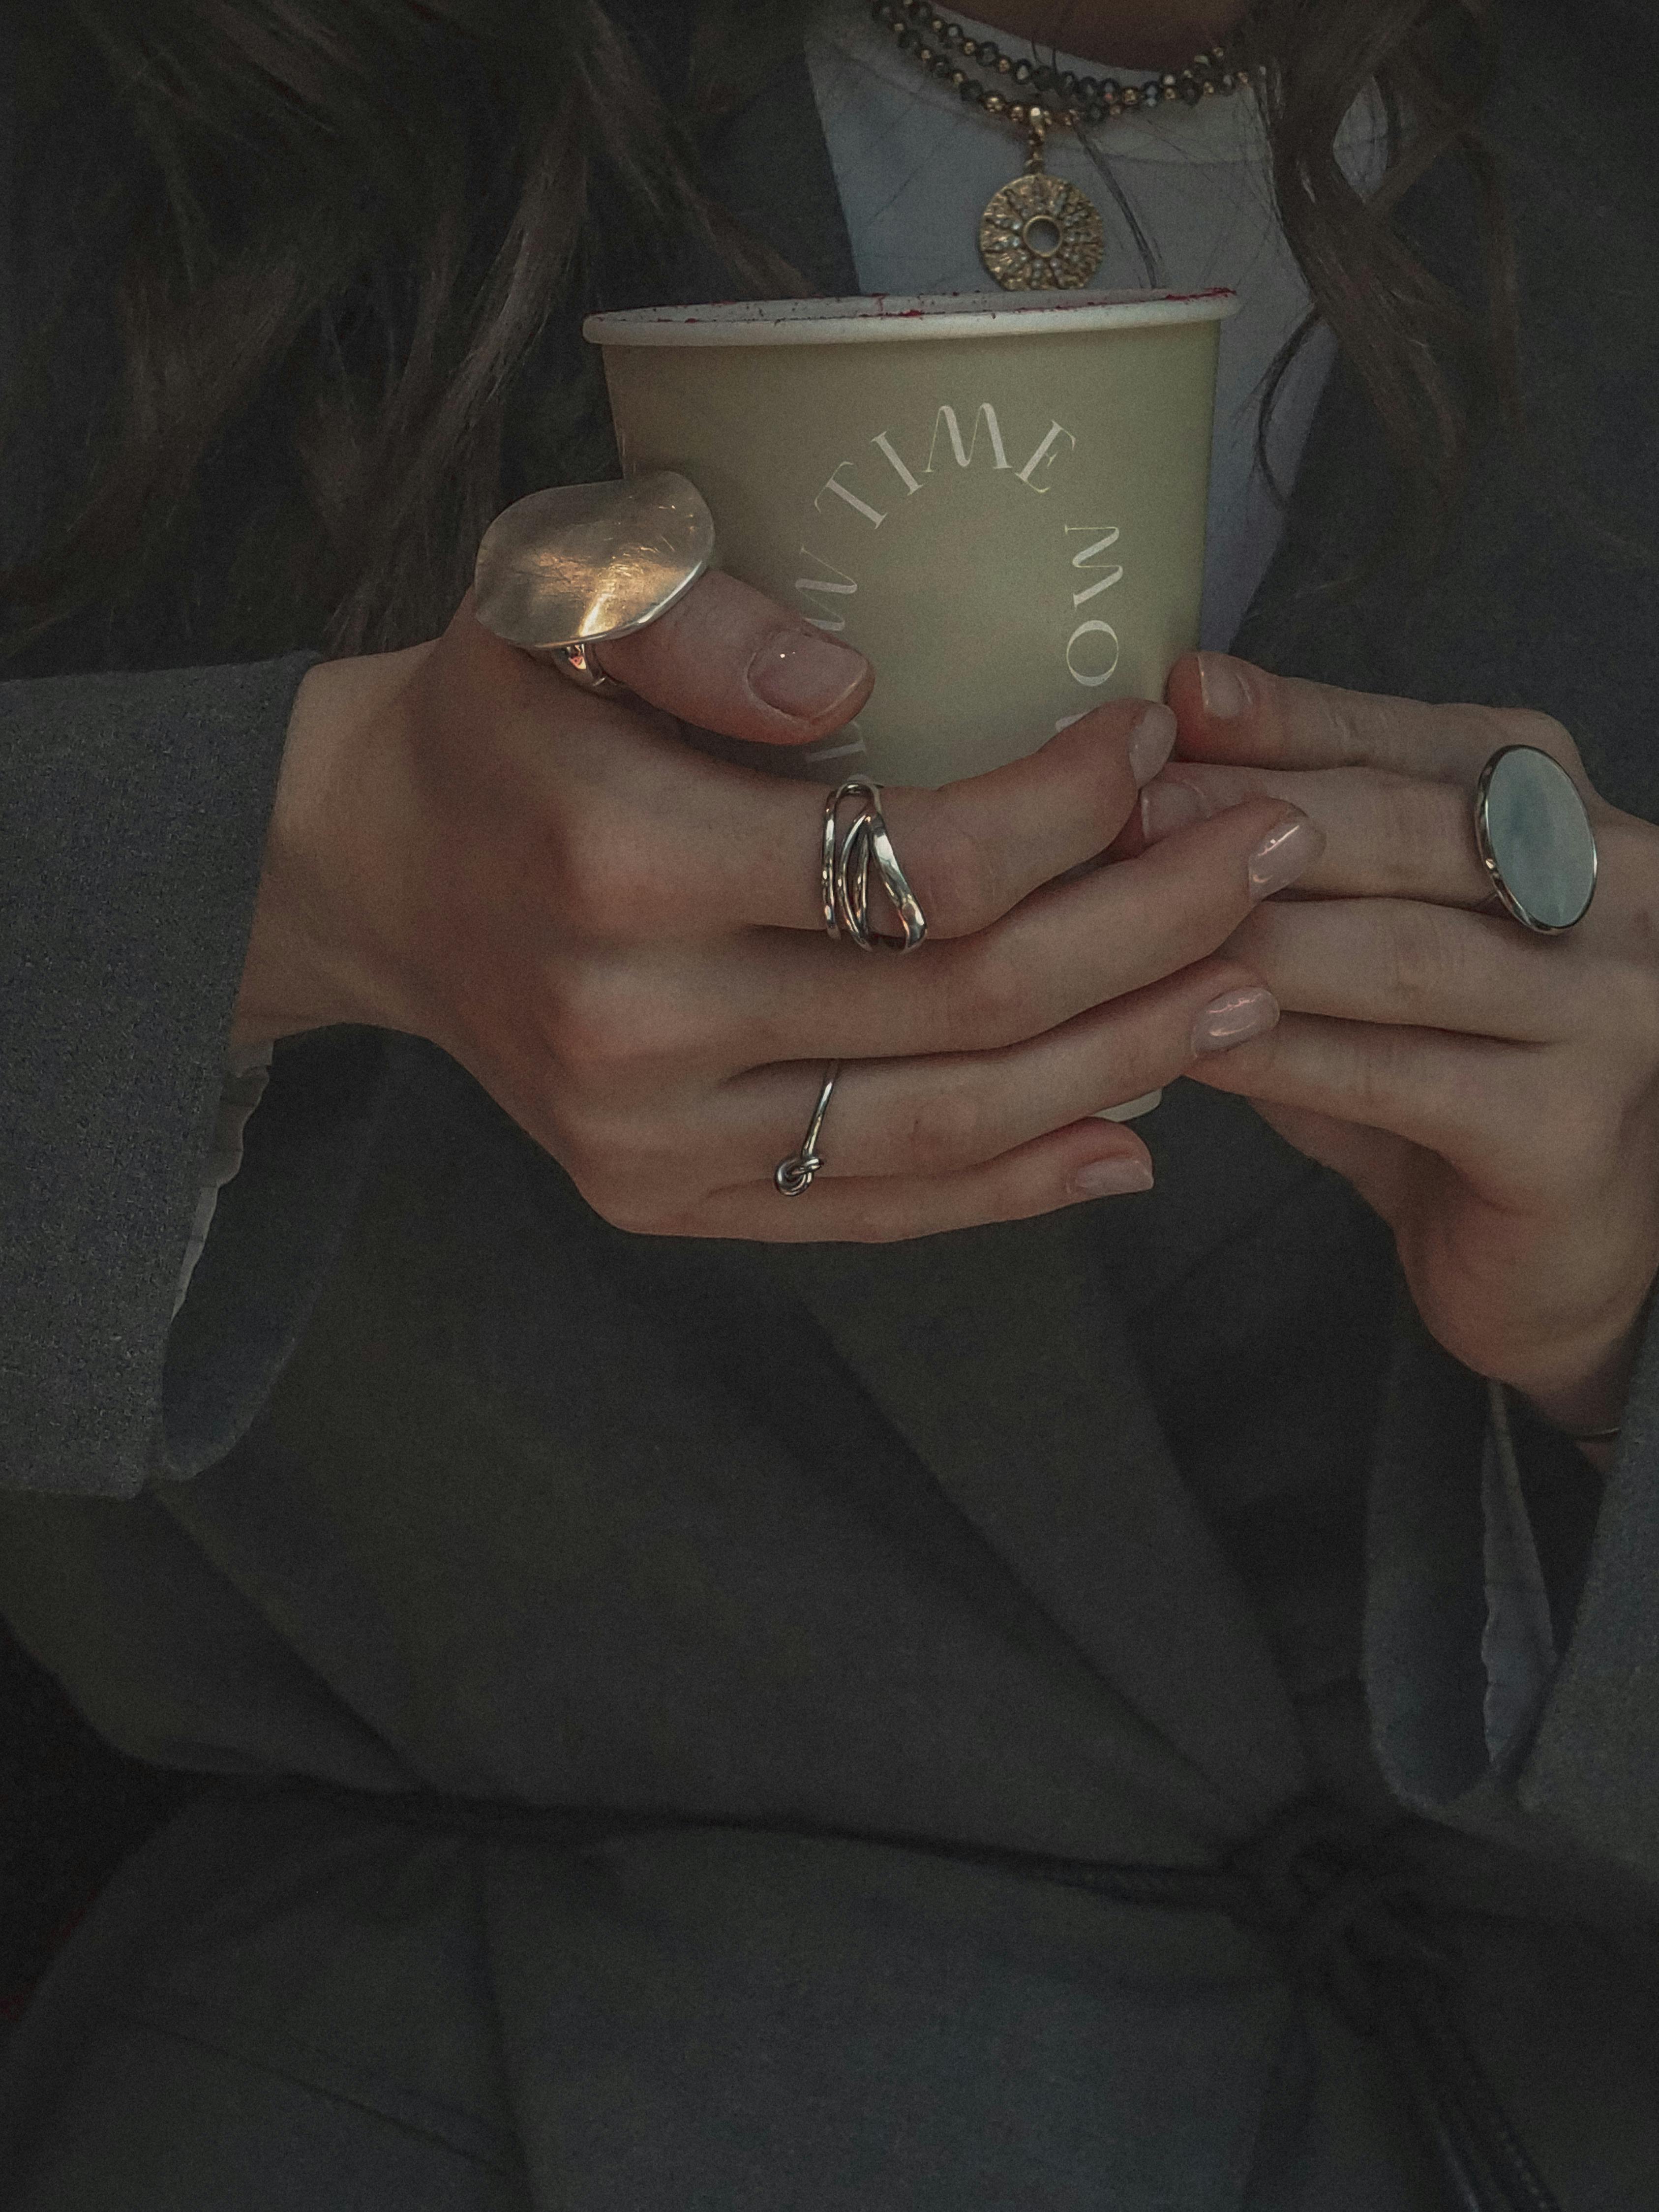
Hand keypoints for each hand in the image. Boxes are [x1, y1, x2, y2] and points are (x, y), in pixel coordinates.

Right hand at [234, 580, 1314, 1242]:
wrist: (377, 867)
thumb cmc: (502, 708)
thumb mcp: (561, 589)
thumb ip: (694, 612)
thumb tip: (847, 692)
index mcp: (618, 856)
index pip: (922, 862)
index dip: (1074, 812)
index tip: (1152, 745)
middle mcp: (634, 1023)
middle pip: (967, 1004)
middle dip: (1153, 930)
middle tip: (1270, 858)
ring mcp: (648, 1140)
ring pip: (944, 1123)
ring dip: (1123, 1060)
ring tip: (1246, 994)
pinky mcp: (660, 1203)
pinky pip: (870, 1211)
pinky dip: (1015, 1184)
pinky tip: (1132, 1142)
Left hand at [1139, 650, 1658, 1438]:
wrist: (1549, 1245)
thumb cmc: (1436, 1064)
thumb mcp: (1362, 932)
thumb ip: (1286, 851)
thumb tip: (1145, 766)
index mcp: (1554, 805)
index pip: (1405, 739)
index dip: (1282, 722)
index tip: (1170, 706)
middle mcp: (1616, 882)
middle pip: (1408, 829)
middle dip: (1250, 819)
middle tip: (1122, 818)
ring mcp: (1610, 1004)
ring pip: (1402, 954)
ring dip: (1256, 939)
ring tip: (1132, 931)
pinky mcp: (1571, 1126)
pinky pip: (1398, 1078)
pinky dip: (1284, 1059)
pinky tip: (1189, 1050)